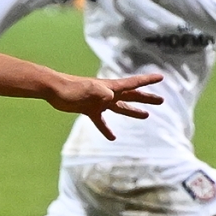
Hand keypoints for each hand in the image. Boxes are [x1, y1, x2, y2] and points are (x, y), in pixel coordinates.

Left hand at [47, 71, 163, 140]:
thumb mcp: (89, 90)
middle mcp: (108, 94)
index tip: (161, 78)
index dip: (147, 81)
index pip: (133, 83)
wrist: (54, 90)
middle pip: (131, 95)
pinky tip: (112, 137)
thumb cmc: (71, 88)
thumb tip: (111, 97)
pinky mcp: (89, 109)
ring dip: (133, 111)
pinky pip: (101, 121)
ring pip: (121, 107)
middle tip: (161, 100)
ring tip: (146, 116)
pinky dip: (107, 129)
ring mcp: (99, 102)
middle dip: (146, 98)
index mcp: (110, 87)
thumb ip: (101, 93)